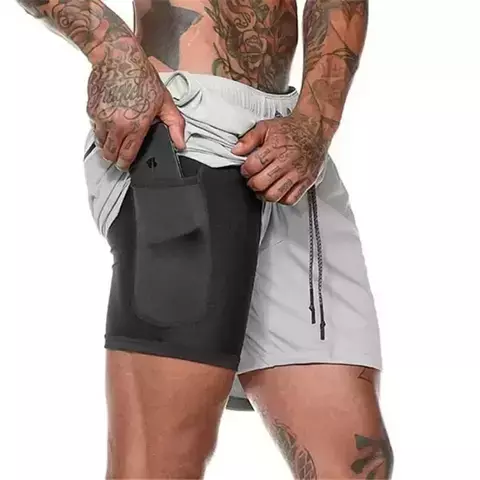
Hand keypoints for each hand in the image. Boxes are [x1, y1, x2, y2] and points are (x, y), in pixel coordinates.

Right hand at [87, 43, 184, 170]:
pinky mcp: (91, 109)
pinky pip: (94, 127)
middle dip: (114, 158)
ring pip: (100, 142)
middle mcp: (115, 125)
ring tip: (115, 141)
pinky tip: (109, 123)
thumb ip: (175, 126)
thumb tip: (181, 145)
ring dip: (106, 145)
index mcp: (135, 126)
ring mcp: (100, 117)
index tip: (125, 166)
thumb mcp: (165, 102)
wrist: (118, 57)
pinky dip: (100, 129)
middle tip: (118, 157)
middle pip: (109, 153)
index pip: (126, 156)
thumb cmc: (142, 78)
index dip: (125, 164)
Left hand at [232, 112, 327, 204]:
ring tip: (263, 187)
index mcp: (275, 147)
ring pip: (274, 194)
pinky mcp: (307, 181)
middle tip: (253, 179)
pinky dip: (281, 199)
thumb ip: (249, 138)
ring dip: (264, 194)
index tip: (246, 169)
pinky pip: (291, 199)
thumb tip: (236, 150)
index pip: (253, 166)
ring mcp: (298, 173)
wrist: (314, 128)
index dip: (245, 170)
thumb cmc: (290, 129)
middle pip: (261, 183)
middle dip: (252, 183)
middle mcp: (287, 161)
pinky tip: (277, 191)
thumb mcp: (266, 127)